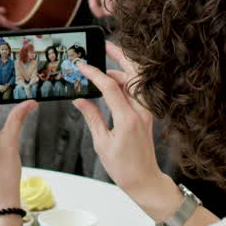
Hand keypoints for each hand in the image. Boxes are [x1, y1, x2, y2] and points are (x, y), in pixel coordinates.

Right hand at [73, 42, 162, 199]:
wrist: (145, 180)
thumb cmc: (123, 167)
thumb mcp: (102, 143)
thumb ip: (92, 117)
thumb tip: (79, 99)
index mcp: (127, 119)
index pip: (110, 86)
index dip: (94, 73)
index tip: (81, 66)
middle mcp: (141, 111)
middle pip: (133, 74)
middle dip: (121, 56)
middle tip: (106, 45)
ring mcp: (147, 112)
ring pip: (136, 81)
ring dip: (122, 70)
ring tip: (103, 66)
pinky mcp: (147, 115)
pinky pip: (138, 92)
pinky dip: (126, 82)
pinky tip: (113, 83)